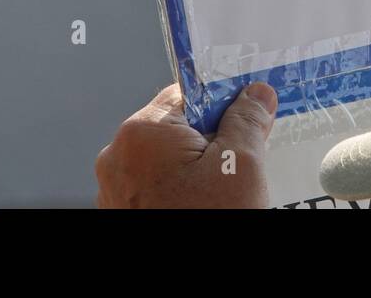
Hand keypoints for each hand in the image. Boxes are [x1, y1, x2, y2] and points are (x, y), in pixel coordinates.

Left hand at [95, 82, 277, 207]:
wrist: (183, 288)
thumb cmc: (206, 224)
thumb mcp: (242, 165)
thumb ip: (248, 120)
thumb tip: (255, 95)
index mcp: (142, 132)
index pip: (188, 92)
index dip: (223, 102)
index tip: (246, 112)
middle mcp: (119, 156)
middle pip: (177, 127)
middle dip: (211, 140)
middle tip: (238, 163)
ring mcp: (116, 188)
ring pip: (167, 159)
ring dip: (196, 169)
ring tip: (221, 194)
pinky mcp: (122, 212)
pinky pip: (155, 187)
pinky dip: (180, 191)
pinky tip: (203, 207)